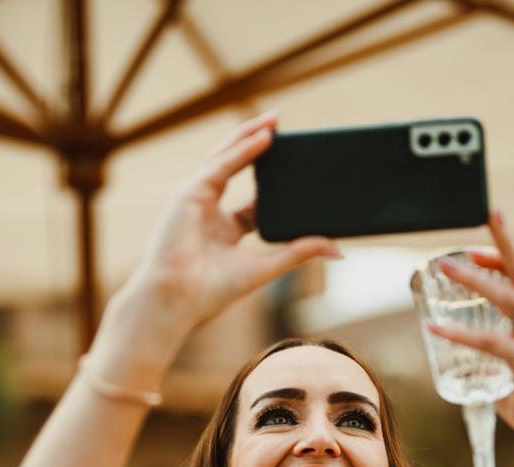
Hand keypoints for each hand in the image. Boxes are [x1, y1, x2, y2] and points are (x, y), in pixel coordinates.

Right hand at [119, 112, 339, 339]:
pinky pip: (221, 164)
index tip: (294, 169)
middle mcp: (208, 210)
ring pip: (225, 157)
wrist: (177, 299)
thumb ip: (299, 252)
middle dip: (258, 145)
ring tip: (274, 120)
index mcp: (223, 231)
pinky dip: (242, 150)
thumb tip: (337, 247)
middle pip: (235, 168)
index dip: (271, 183)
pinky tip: (264, 138)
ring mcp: (195, 199)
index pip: (251, 201)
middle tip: (282, 125)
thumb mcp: (266, 266)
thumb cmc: (212, 291)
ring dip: (249, 135)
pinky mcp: (188, 193)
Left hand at [425, 210, 513, 460]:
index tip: (480, 245)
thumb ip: (497, 358)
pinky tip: (435, 328)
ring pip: (507, 300)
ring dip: (474, 280)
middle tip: (489, 213)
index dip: (506, 255)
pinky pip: (491, 343)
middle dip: (506, 241)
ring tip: (444, 267)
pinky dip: (460, 334)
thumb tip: (465, 360)